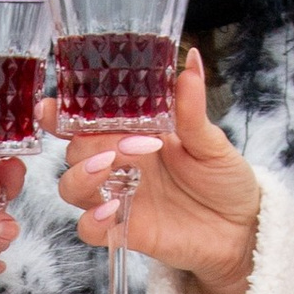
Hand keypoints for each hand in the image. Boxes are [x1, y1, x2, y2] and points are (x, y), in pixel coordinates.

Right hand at [48, 48, 261, 293]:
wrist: (241, 229)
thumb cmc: (225, 180)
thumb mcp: (212, 141)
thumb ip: (192, 108)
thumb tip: (191, 63)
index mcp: (132, 135)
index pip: (86, 121)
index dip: (62, 113)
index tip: (53, 107)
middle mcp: (118, 165)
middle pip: (74, 150)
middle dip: (87, 142)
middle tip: (123, 142)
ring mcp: (118, 198)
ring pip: (71, 187)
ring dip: (82, 174)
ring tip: (110, 166)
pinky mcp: (124, 231)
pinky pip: (89, 229)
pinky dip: (93, 219)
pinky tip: (113, 208)